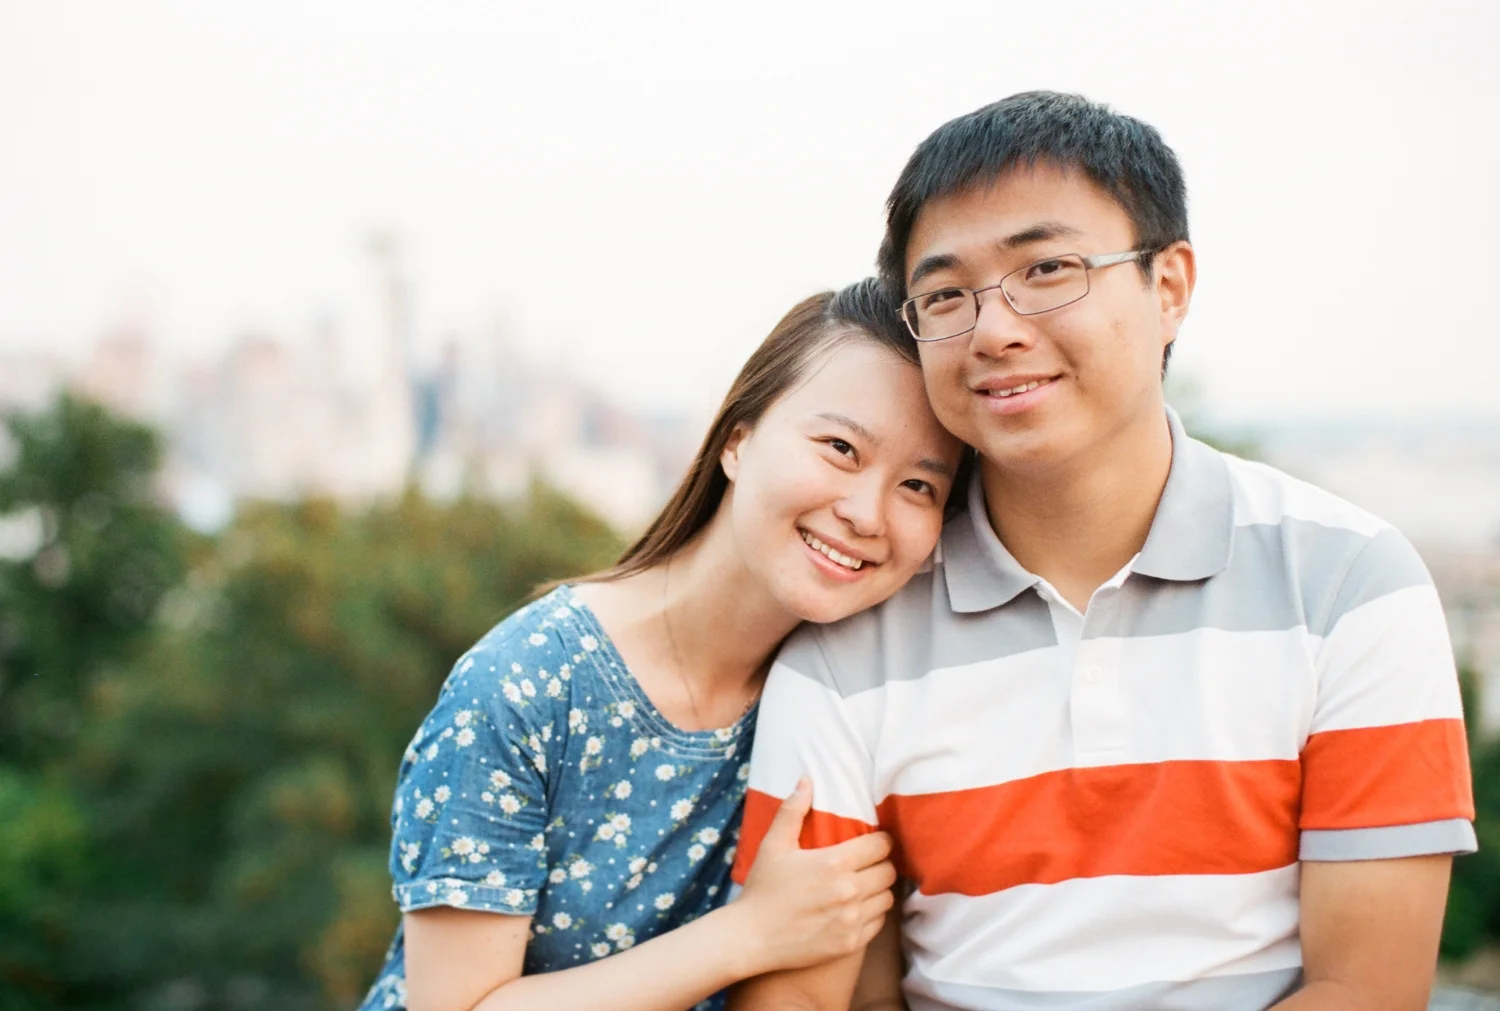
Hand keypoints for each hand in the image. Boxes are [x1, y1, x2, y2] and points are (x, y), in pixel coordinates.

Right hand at [733, 778, 896, 974]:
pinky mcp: (851, 943)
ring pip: (887, 898)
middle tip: (869, 863)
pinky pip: (878, 923)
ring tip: (864, 885)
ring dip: (878, 889)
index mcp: (834, 863)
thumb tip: (806, 780)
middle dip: (881, 864)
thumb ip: (793, 810)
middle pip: (888, 871)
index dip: (880, 841)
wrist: (752, 938)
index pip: (881, 846)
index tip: (873, 841)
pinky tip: (856, 908)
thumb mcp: (773, 845)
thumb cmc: (762, 889)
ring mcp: (852, 920)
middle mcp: (849, 892)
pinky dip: (872, 914)